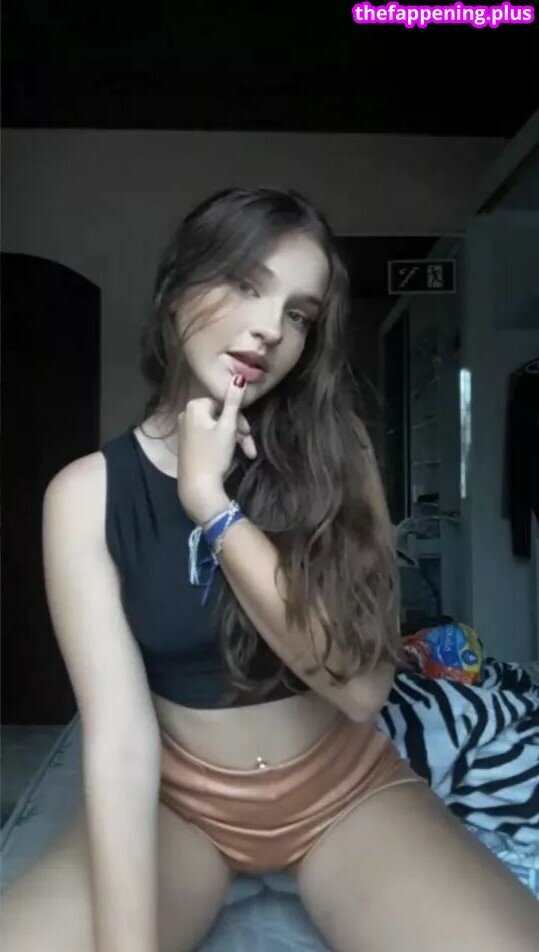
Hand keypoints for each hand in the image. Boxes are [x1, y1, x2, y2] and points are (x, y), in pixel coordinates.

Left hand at [176, 375, 255, 520]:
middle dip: (239, 432)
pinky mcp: (187, 444)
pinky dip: (222, 444)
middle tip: (250, 447)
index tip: (249, 433)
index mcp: (194, 406)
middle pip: (221, 417)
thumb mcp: (227, 427)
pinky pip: (208, 437)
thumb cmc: (214, 454)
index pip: (224, 404)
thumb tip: (239, 376)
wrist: (198, 486)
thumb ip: (233, 401)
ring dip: (234, 440)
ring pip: (217, 429)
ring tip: (248, 455)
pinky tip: (231, 456)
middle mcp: (186, 414)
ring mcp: (185, 430)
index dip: (240, 418)